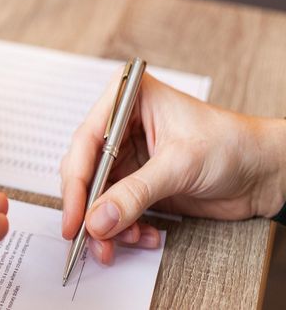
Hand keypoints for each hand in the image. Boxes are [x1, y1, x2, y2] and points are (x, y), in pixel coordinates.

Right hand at [60, 72, 285, 263]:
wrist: (265, 171)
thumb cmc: (232, 144)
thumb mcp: (180, 165)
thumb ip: (135, 193)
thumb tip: (98, 219)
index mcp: (127, 98)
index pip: (86, 141)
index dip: (76, 181)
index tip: (75, 216)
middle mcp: (121, 124)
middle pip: (85, 169)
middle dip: (90, 208)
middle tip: (92, 238)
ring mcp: (127, 153)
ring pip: (97, 194)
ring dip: (108, 224)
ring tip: (129, 241)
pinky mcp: (136, 180)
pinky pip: (115, 208)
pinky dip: (125, 228)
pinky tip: (146, 236)